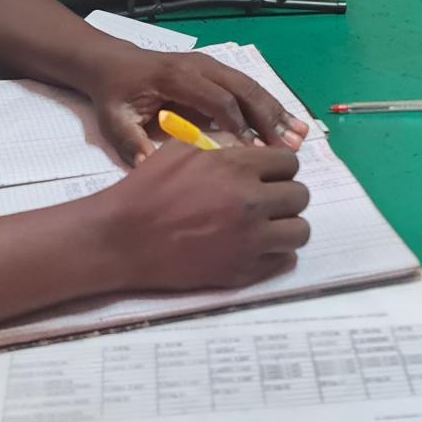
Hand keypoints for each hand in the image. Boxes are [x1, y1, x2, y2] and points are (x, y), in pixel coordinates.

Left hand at [90, 48, 310, 163]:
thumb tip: (151, 169)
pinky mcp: (216, 70)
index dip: (240, 125)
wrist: (113, 62)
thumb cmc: (115, 94)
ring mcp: (211, 65)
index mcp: (178, 77)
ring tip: (300, 136)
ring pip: (252, 86)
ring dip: (276, 111)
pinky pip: (248, 86)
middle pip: (244, 90)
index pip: (218, 100)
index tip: (256, 153)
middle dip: (268, 119)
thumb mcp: (114, 119)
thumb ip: (131, 143)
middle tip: (288, 148)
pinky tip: (289, 122)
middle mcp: (201, 67)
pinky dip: (270, 105)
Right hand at [99, 142, 310, 290]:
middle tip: (267, 201)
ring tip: (268, 227)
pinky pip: (281, 260)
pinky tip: (254, 247)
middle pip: (300, 195)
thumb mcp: (180, 150)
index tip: (268, 176)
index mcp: (237, 168)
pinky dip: (273, 253)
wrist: (121, 238)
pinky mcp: (242, 271)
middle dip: (285, 196)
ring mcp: (249, 240)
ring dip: (287, 226)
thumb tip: (245, 154)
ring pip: (300, 231)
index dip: (279, 168)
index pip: (290, 162)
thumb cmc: (145, 189)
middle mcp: (251, 202)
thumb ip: (221, 151)